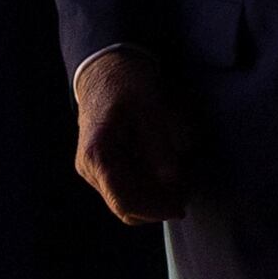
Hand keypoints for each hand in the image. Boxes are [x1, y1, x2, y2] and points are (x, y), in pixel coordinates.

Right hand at [74, 50, 194, 223]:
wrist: (106, 69)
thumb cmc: (126, 82)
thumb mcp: (148, 106)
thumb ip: (158, 144)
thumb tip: (170, 180)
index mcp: (97, 155)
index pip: (124, 201)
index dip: (155, 209)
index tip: (181, 206)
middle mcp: (90, 169)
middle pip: (126, 207)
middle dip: (158, 205)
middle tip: (187, 192)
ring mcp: (94, 171)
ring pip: (126, 201)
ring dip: (154, 197)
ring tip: (182, 181)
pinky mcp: (104, 168)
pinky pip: (127, 188)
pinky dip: (148, 187)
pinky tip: (168, 173)